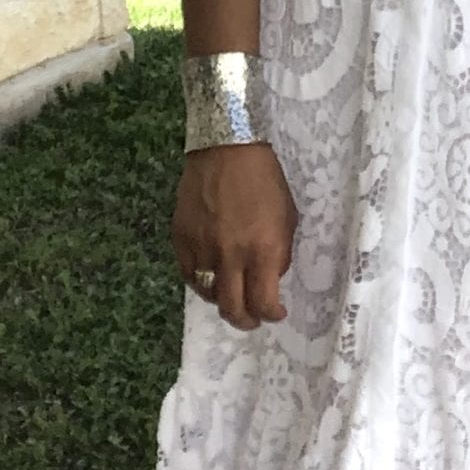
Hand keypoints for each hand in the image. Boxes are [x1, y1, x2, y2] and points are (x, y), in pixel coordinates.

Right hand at [170, 141, 296, 329]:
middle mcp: (231, 256)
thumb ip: (279, 253)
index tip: (275, 312)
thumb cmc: (265, 180)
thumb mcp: (288, 217)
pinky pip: (189, 275)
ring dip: (223, 302)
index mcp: (263, 250)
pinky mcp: (181, 239)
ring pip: (208, 295)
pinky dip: (201, 283)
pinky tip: (211, 279)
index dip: (271, 315)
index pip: (263, 302)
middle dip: (245, 321)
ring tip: (232, 297)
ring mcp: (202, 249)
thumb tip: (270, 277)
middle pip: (233, 308)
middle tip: (252, 320)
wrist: (226, 148)